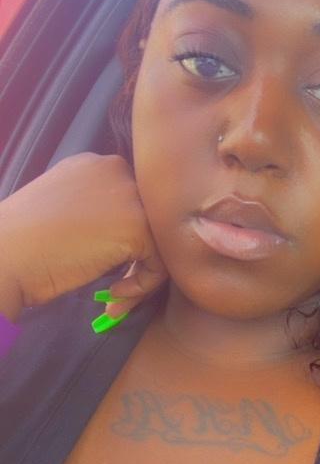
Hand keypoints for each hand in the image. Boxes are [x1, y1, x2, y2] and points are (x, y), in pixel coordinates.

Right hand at [0, 152, 168, 315]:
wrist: (5, 257)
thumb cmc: (24, 242)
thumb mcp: (62, 207)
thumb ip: (95, 208)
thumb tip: (122, 233)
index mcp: (96, 164)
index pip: (133, 202)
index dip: (125, 240)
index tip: (108, 266)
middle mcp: (116, 171)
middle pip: (151, 220)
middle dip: (136, 258)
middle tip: (116, 289)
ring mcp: (130, 196)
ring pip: (159, 243)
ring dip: (140, 278)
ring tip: (113, 299)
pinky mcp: (138, 226)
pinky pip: (159, 265)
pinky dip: (141, 288)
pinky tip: (113, 295)